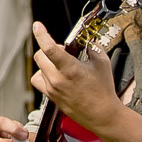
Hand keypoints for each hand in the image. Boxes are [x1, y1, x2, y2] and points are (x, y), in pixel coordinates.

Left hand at [31, 20, 122, 137]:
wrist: (102, 115)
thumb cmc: (103, 91)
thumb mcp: (102, 63)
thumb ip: (93, 48)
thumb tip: (87, 41)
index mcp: (70, 69)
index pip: (49, 48)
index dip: (41, 34)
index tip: (37, 26)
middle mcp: (58, 79)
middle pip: (40, 55)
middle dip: (49, 49)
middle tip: (63, 52)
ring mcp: (53, 89)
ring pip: (39, 68)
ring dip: (47, 63)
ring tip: (60, 66)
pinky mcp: (51, 97)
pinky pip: (39, 81)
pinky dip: (43, 75)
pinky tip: (54, 76)